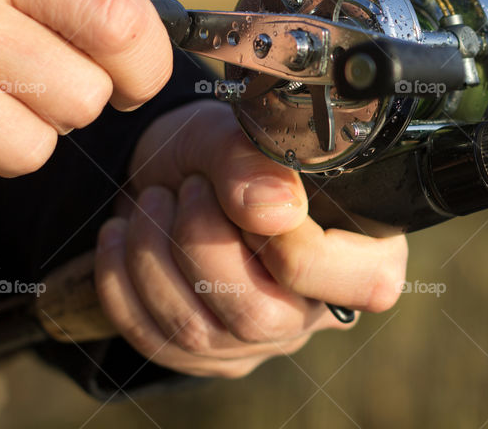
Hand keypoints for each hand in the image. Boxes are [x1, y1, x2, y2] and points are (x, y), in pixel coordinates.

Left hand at [94, 101, 407, 376]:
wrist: (177, 169)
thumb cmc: (228, 149)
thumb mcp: (236, 131)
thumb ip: (254, 162)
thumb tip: (275, 213)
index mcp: (365, 253)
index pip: (357, 284)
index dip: (295, 244)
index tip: (247, 192)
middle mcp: (318, 309)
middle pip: (262, 316)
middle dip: (203, 245)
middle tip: (187, 188)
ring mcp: (263, 341)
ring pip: (198, 333)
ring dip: (156, 254)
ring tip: (154, 199)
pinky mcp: (209, 355)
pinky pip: (155, 342)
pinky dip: (122, 282)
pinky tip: (122, 235)